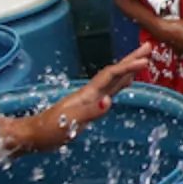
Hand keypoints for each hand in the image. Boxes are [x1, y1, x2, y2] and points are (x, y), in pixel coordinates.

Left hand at [25, 45, 150, 149]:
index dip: (128, 68)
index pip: (111, 76)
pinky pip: (110, 91)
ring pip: (114, 80)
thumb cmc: (49, 130)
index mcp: (87, 95)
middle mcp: (90, 93)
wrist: (34, 135)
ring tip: (142, 61)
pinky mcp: (89, 107)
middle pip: (114, 72)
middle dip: (131, 59)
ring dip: (128, 69)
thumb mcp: (70, 123)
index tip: (146, 61)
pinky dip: (121, 84)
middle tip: (148, 48)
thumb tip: (108, 101)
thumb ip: (90, 112)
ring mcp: (90, 99)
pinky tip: (125, 83)